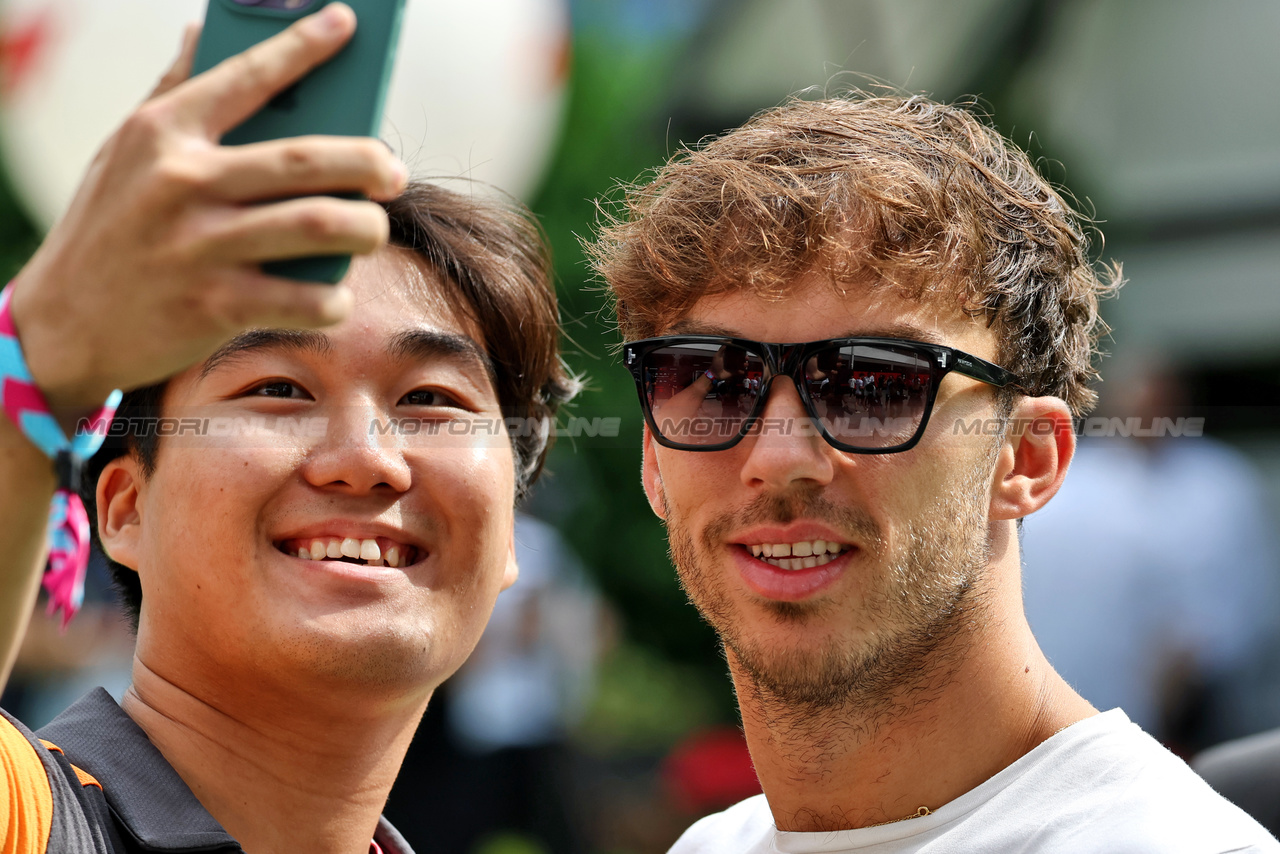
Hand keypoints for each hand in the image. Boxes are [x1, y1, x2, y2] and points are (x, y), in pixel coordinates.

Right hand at [7, 3, 406, 418]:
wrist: (63, 325)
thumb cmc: (109, 228)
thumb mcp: (123, 153)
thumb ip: (172, 93)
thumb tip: (203, 30)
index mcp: (162, 133)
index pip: (246, 76)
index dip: (303, 45)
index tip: (347, 22)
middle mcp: (182, 182)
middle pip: (307, 160)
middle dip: (369, 162)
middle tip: (394, 172)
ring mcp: (200, 246)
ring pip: (318, 225)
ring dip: (365, 229)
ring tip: (373, 230)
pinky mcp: (215, 306)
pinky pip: (304, 299)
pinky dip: (334, 299)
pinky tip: (335, 295)